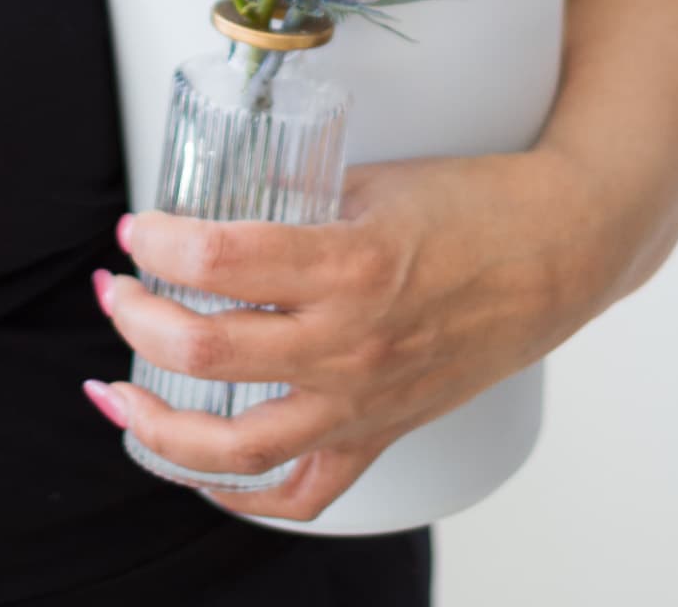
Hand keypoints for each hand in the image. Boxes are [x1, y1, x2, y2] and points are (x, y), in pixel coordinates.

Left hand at [83, 148, 622, 521]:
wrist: (559, 250)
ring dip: (158, 423)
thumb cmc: (475, 206)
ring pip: (235, 446)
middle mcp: (348, 342)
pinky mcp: (383, 431)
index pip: (216, 261)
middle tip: (118, 288)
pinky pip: (303, 492)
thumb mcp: (373, 182)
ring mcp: (364, 400)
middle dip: (137, 317)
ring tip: (117, 392)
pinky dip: (241, 495)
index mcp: (347, 262)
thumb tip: (223, 212)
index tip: (137, 230)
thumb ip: (298, 204)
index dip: (157, 243)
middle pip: (205, 352)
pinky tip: (202, 474)